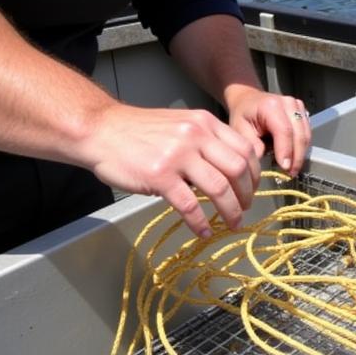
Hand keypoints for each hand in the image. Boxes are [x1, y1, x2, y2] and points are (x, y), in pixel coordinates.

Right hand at [87, 103, 261, 238]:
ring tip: (231, 224)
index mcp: (204, 123)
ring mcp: (178, 155)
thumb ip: (204, 141)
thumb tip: (226, 170)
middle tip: (245, 209)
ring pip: (219, 188)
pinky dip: (199, 222)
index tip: (252, 189)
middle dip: (246, 195)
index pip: (244, 149)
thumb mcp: (179, 124)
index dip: (254, 174)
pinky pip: (189, 204)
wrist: (101, 130)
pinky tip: (202, 231)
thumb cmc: (138, 131)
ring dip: (230, 211)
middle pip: (238, 169)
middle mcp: (196, 135)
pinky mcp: (160, 176)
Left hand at [224, 85, 310, 177]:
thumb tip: (264, 163)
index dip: (286, 151)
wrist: (248, 100)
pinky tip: (294, 157)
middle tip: (290, 174)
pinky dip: (302, 147)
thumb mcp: (239, 130)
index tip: (285, 169)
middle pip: (299, 134)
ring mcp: (298, 106)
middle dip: (296, 157)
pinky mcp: (303, 111)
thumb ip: (252, 145)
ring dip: (301, 153)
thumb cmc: (243, 115)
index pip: (284, 131)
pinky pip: (307, 132)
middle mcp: (288, 103)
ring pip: (306, 134)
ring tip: (292, 168)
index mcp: (271, 106)